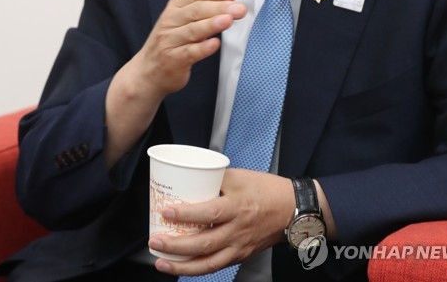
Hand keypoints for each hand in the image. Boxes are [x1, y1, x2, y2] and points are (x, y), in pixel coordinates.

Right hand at [104, 0, 245, 166]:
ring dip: (211, 25)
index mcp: (175, 8)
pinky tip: (215, 44)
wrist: (147, 73)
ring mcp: (170, 41)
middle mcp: (170, 22)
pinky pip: (189, 53)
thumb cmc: (171, 40)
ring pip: (192, 31)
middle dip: (219, 7)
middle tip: (238, 8)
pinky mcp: (173, 60)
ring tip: (228, 20)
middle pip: (196, 11)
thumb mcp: (185, 14)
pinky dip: (202, 48)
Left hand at [148, 168, 294, 275]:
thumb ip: (215, 179)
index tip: (166, 210)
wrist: (292, 209)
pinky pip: (216, 266)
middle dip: (175, 246)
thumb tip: (190, 178)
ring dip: (182, 266)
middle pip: (203, 244)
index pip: (208, 213)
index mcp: (237, 206)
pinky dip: (197, 269)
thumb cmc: (266, 189)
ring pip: (208, 263)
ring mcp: (239, 246)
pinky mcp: (241, 255)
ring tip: (161, 263)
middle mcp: (237, 230)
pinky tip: (182, 266)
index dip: (185, 213)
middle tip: (155, 242)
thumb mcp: (240, 177)